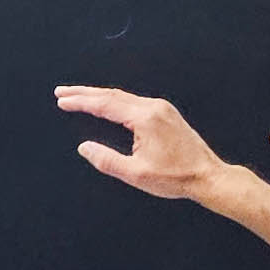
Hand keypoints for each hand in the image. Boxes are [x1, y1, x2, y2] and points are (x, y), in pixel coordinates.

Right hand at [54, 84, 230, 202]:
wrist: (207, 176)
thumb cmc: (176, 177)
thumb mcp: (136, 174)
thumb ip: (107, 160)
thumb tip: (84, 148)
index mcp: (145, 118)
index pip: (105, 104)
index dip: (81, 102)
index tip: (62, 100)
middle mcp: (153, 107)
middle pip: (112, 95)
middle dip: (84, 93)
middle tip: (62, 91)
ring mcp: (161, 108)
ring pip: (123, 96)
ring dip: (98, 95)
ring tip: (77, 96)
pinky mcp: (165, 113)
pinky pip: (133, 101)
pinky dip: (114, 100)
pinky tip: (106, 104)